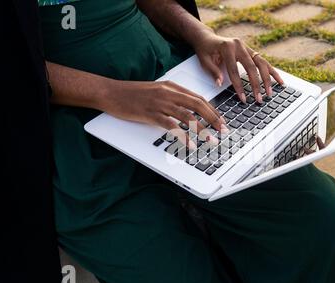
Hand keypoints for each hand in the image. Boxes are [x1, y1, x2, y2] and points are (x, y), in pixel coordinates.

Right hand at [101, 79, 227, 148]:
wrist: (110, 92)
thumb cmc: (132, 93)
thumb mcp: (156, 90)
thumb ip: (172, 96)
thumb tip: (187, 108)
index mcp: (171, 86)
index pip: (198, 98)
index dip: (212, 110)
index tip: (221, 120)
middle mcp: (168, 93)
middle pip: (198, 105)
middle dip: (213, 118)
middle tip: (223, 130)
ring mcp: (160, 103)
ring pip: (188, 116)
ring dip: (202, 129)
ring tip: (211, 139)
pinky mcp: (150, 114)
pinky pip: (171, 126)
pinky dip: (183, 136)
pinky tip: (190, 144)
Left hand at [192, 32, 284, 103]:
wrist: (207, 38)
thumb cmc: (205, 50)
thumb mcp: (204, 60)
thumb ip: (213, 72)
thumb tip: (220, 84)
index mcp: (227, 47)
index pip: (235, 70)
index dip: (239, 85)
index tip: (243, 98)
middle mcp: (239, 45)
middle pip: (252, 67)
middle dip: (256, 85)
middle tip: (259, 99)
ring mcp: (247, 47)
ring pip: (261, 64)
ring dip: (267, 79)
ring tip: (270, 93)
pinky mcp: (251, 50)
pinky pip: (264, 62)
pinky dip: (272, 72)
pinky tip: (280, 82)